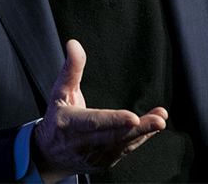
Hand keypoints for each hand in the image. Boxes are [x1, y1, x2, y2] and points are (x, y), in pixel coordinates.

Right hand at [31, 40, 167, 182]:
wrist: (47, 155)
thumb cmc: (57, 118)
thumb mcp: (60, 92)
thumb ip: (71, 69)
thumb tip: (74, 44)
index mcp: (68, 123)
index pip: (93, 122)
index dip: (113, 120)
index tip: (133, 117)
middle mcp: (80, 143)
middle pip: (113, 136)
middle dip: (139, 128)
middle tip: (159, 120)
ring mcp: (92, 156)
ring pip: (122, 144)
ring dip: (144, 132)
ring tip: (160, 118)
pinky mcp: (103, 163)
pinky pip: (125, 150)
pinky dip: (140, 138)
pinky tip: (152, 127)